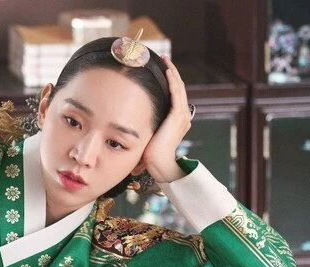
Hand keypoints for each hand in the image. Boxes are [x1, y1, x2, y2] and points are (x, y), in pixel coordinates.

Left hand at [141, 56, 192, 182]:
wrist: (158, 165)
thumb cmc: (149, 154)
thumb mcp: (146, 134)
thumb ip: (143, 125)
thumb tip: (127, 119)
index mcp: (176, 119)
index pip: (173, 94)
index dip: (168, 80)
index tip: (159, 68)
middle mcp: (181, 115)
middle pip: (178, 87)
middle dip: (170, 72)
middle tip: (163, 58)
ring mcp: (181, 115)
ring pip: (178, 87)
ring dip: (172, 72)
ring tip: (165, 59)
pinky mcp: (177, 116)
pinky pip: (176, 93)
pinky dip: (173, 81)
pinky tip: (167, 71)